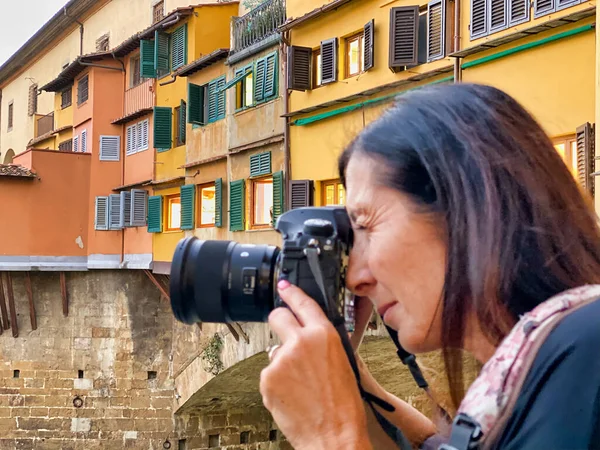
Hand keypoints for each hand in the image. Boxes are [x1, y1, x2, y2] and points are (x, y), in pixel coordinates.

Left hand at [260, 280, 372, 449]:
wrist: (333, 436)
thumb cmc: (344, 405)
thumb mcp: (343, 361)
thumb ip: (323, 341)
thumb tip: (309, 332)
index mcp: (323, 335)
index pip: (302, 302)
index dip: (291, 291)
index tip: (283, 285)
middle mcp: (299, 342)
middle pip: (277, 316)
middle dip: (280, 322)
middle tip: (287, 337)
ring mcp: (280, 360)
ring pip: (274, 351)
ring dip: (283, 363)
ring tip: (301, 385)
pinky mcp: (267, 378)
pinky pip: (269, 374)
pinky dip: (277, 383)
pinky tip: (293, 395)